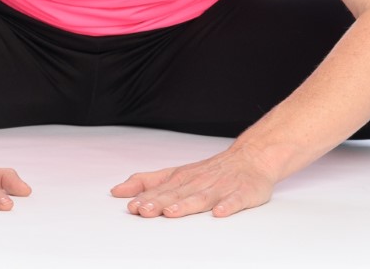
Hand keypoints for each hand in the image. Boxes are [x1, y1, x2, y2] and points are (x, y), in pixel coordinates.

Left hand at [110, 145, 275, 218]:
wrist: (251, 157)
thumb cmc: (211, 171)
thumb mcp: (175, 173)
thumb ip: (146, 182)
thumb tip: (117, 191)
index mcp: (182, 179)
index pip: (162, 190)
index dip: (147, 199)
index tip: (133, 207)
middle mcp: (199, 183)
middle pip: (178, 194)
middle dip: (161, 202)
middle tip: (145, 211)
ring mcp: (221, 188)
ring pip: (202, 197)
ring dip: (187, 204)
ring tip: (173, 212)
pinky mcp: (242, 193)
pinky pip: (235, 201)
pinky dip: (228, 206)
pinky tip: (220, 213)